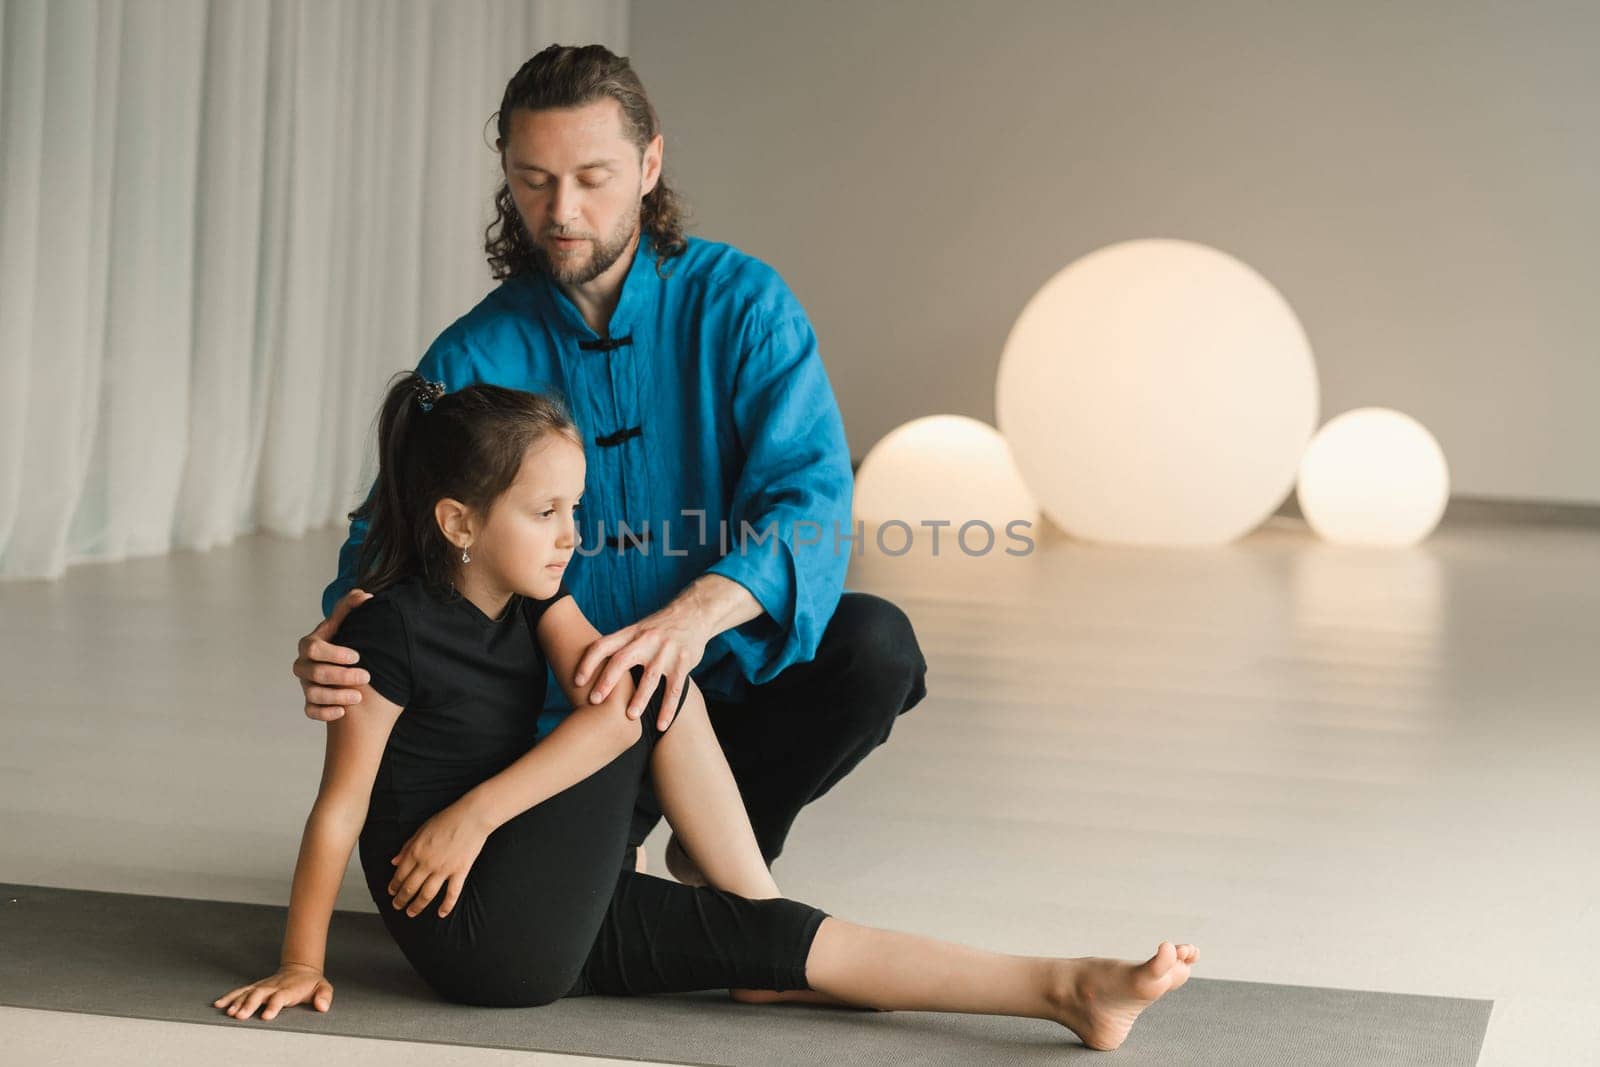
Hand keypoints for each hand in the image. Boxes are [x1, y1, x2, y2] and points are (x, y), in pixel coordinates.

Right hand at [213, 963, 331, 1020]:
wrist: (301, 968)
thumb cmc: (311, 983)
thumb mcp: (323, 987)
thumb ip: (324, 996)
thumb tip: (323, 1006)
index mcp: (289, 989)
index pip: (280, 997)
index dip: (273, 1005)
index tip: (266, 1016)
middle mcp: (273, 987)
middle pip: (259, 995)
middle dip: (249, 1005)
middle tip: (240, 1016)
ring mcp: (263, 986)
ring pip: (248, 992)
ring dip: (237, 1002)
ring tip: (229, 1013)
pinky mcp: (255, 987)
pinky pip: (241, 991)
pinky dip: (230, 997)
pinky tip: (219, 1004)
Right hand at [294, 588, 372, 721]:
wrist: (343, 664)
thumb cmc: (344, 640)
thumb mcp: (346, 623)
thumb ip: (351, 607)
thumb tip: (364, 595)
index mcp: (310, 644)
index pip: (313, 648)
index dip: (334, 653)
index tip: (357, 656)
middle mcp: (304, 665)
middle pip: (315, 673)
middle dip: (341, 676)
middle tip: (366, 676)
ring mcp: (305, 685)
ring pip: (313, 694)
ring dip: (337, 695)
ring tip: (359, 697)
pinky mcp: (310, 702)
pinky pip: (310, 711)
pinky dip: (325, 713)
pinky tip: (342, 711)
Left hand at [388, 804, 489, 918]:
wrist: (472, 816)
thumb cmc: (447, 819)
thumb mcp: (421, 829)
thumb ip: (407, 847)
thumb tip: (394, 861)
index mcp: (416, 851)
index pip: (400, 874)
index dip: (394, 886)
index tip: (391, 892)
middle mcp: (427, 863)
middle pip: (410, 887)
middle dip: (401, 900)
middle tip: (397, 906)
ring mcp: (444, 869)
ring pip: (427, 894)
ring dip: (417, 906)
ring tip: (411, 913)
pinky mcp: (460, 871)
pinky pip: (452, 893)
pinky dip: (446, 905)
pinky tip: (441, 913)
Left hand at [574, 601, 709, 728]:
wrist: (693, 613)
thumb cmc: (659, 627)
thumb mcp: (638, 630)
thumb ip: (619, 647)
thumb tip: (591, 668)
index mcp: (631, 633)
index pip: (604, 645)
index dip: (588, 662)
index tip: (576, 681)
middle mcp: (647, 640)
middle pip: (622, 660)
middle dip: (607, 681)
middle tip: (594, 701)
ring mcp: (666, 652)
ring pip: (650, 677)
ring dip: (639, 698)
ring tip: (629, 717)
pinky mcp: (683, 663)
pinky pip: (675, 689)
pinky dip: (667, 709)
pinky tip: (661, 725)